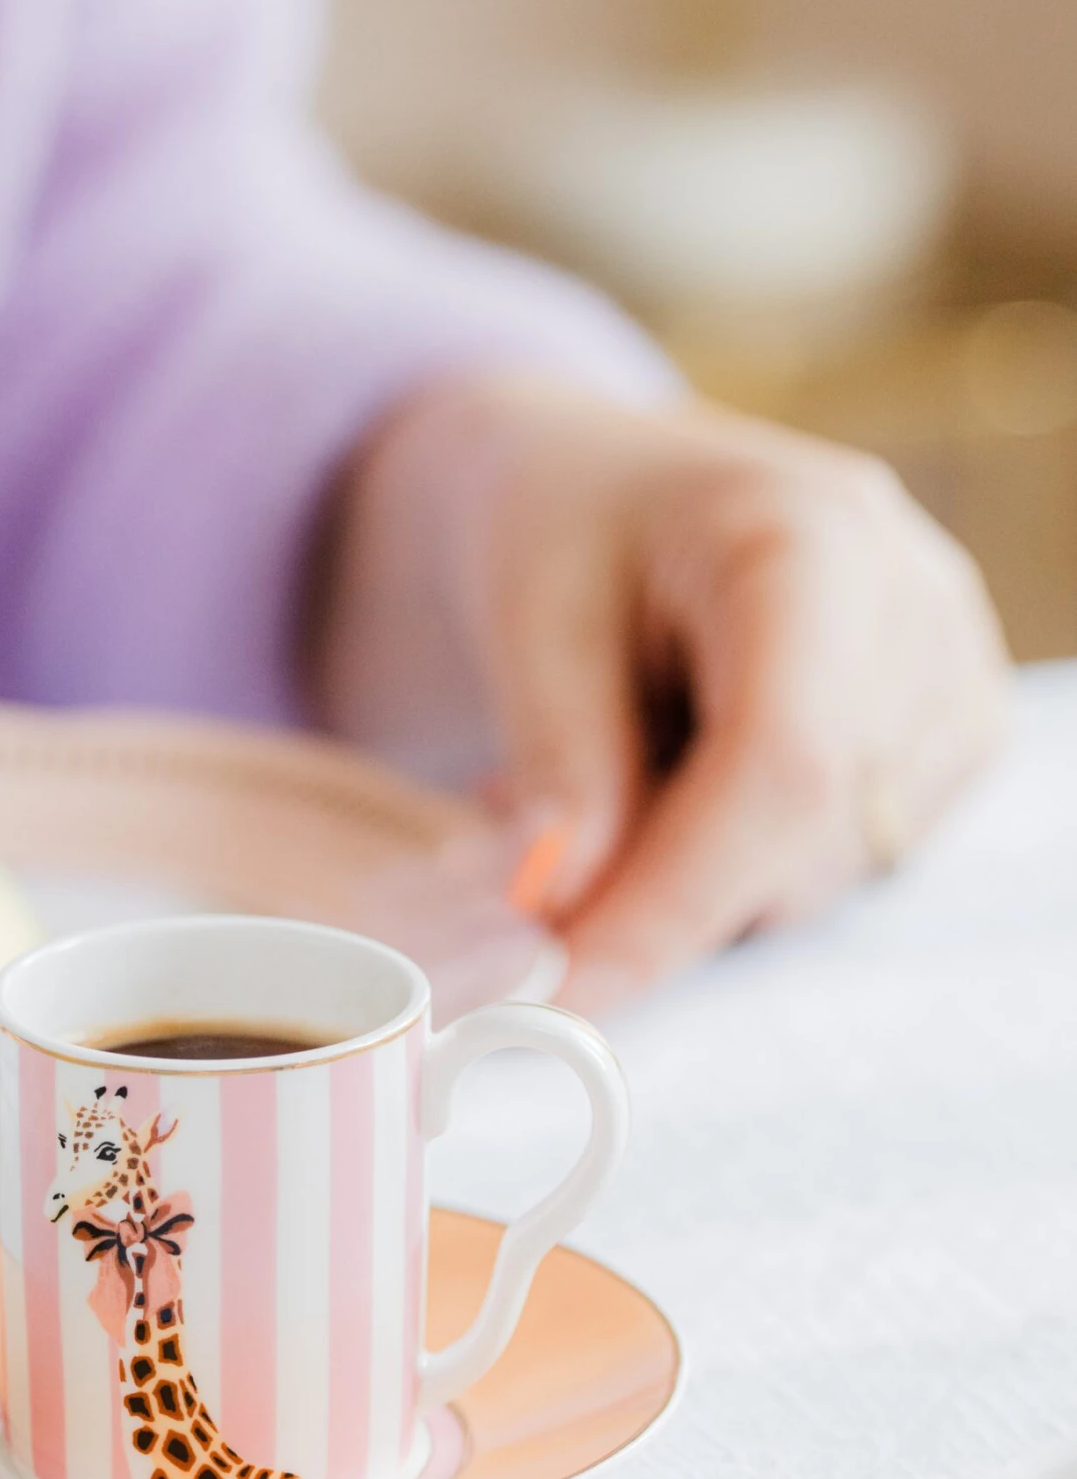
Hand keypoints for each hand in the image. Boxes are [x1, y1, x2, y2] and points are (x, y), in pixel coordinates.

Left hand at [308, 379, 1009, 1013]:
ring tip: (605, 767)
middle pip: (807, 840)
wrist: (612, 491)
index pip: (782, 763)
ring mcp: (954, 678)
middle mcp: (919, 605)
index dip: (674, 899)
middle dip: (657, 893)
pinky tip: (681, 773)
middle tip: (526, 851)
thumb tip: (563, 915)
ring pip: (822, 878)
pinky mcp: (951, 742)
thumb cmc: (563, 525)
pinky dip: (739, 861)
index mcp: (813, 534)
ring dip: (690, 872)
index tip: (561, 987)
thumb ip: (559, 762)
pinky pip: (841, 870)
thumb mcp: (524, 615)